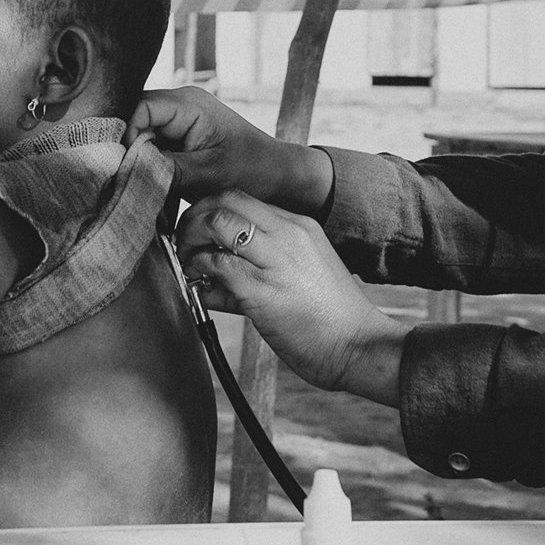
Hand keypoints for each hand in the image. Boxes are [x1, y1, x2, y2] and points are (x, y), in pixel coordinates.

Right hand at [128, 87, 333, 214]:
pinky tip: (152, 183)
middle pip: (135, 119)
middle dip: (129, 149)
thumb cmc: (252, 172)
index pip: (139, 108)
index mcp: (189, 104)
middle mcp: (180, 105)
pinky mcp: (181, 137)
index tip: (124, 168)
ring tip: (141, 184)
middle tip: (128, 180)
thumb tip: (127, 168)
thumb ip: (165, 168)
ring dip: (139, 159)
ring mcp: (180, 120)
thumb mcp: (207, 174)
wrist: (281, 178)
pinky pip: (153, 145)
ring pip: (141, 135)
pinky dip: (149, 165)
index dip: (126, 135)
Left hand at [176, 190, 407, 404]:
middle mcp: (288, 234)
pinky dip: (199, 271)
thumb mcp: (301, 276)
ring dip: (191, 242)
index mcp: (299, 226)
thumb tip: (211, 279)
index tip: (197, 229)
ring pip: (217, 224)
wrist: (360, 346)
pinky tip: (199, 285)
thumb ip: (259, 268)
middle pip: (225, 201)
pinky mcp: (262, 291)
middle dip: (194, 217)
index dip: (210, 209)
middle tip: (184, 242)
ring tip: (189, 263)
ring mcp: (276, 260)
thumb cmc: (331, 318)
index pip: (241, 199)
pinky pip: (217, 265)